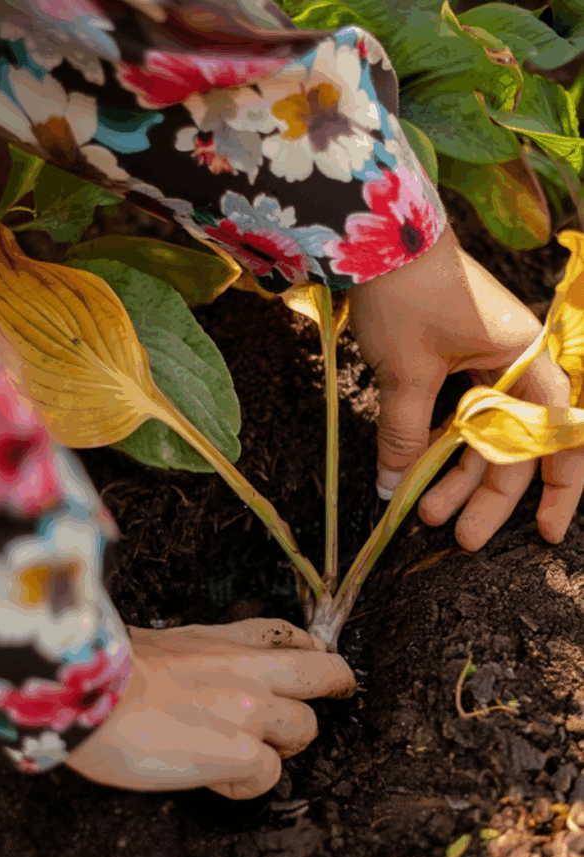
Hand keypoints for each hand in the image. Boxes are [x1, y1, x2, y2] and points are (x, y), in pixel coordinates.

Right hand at [66, 619, 355, 798]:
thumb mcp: (160, 644)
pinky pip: (268, 776)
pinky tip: (215, 780)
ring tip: (247, 754)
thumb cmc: (105, 675)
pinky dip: (245, 785)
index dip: (310, 652)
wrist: (89, 693)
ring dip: (283, 746)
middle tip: (337, 698)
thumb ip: (198, 657)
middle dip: (336, 686)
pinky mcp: (241, 752)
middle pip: (325, 673)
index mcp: (225, 641)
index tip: (315, 660)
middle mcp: (248, 669)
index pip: (289, 636)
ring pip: (306, 730)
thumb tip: (204, 676)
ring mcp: (250, 710)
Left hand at [349, 223, 583, 549]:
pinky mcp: (455, 359)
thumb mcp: (405, 374)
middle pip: (512, 445)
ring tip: (423, 512)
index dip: (558, 487)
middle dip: (486, 495)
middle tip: (461, 539)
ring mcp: (485, 361)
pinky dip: (438, 443)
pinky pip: (456, 413)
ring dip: (454, 475)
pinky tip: (415, 473)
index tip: (546, 532)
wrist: (377, 238)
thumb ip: (404, 436)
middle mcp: (514, 363)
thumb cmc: (405, 295)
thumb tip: (394, 490)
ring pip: (480, 434)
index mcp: (524, 360)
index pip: (556, 434)